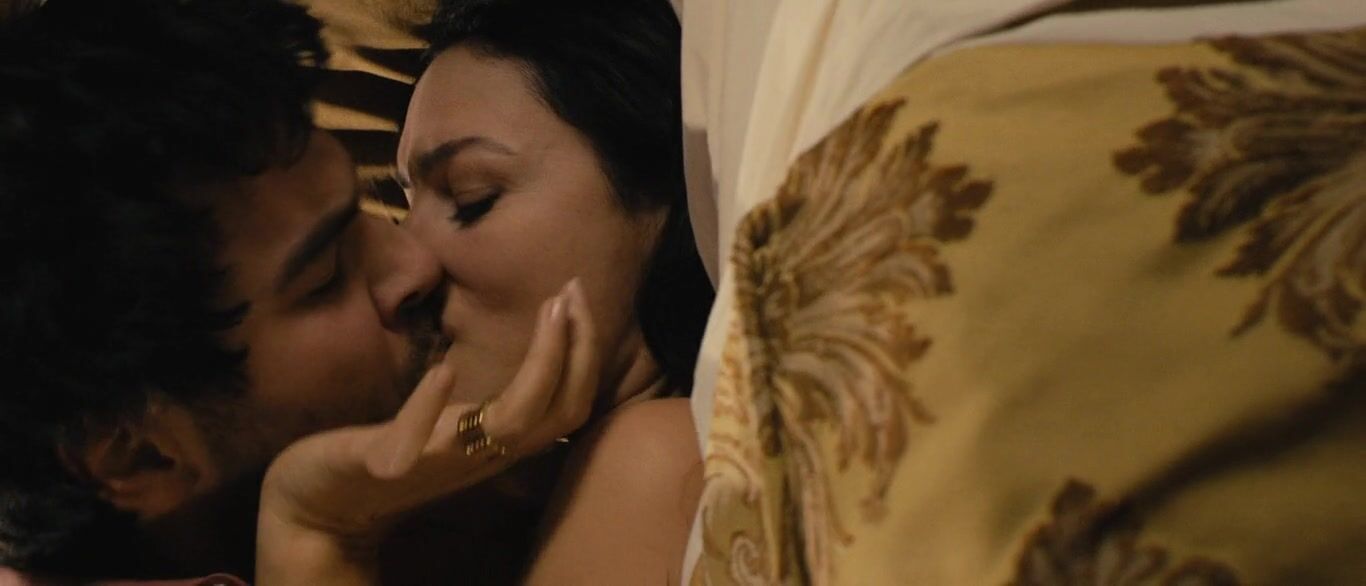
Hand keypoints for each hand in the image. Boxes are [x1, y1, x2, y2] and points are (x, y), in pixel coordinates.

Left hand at [256, 279, 596, 584]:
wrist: (323, 507)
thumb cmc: (389, 454)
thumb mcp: (450, 426)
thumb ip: (486, 402)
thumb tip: (518, 356)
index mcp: (497, 443)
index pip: (568, 405)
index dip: (584, 351)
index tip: (575, 295)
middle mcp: (481, 455)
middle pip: (559, 411)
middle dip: (578, 347)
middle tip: (573, 290)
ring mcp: (436, 461)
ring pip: (511, 423)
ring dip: (540, 363)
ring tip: (546, 310)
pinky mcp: (383, 465)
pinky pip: (413, 441)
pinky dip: (432, 406)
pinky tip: (445, 370)